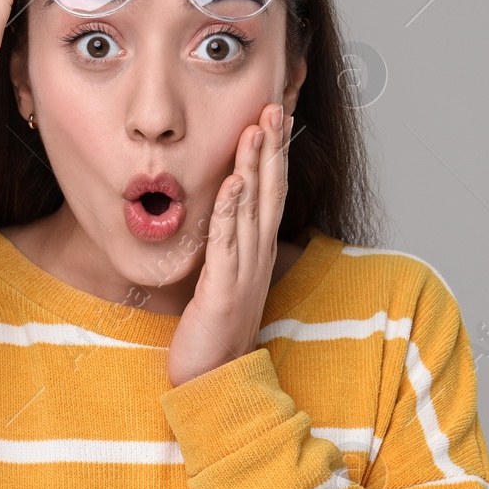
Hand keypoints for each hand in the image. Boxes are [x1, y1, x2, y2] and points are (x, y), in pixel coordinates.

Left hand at [167, 102, 292, 387]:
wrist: (216, 381)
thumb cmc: (214, 334)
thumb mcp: (224, 282)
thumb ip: (226, 251)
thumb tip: (225, 221)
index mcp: (257, 253)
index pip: (270, 194)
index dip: (273, 156)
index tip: (273, 118)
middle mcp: (258, 257)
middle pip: (270, 192)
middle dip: (271, 148)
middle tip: (273, 107)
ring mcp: (245, 272)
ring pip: (252, 209)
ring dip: (254, 166)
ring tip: (254, 128)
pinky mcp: (224, 288)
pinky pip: (228, 241)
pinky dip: (230, 209)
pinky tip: (232, 182)